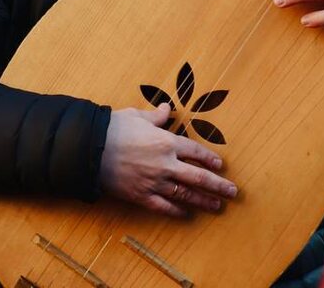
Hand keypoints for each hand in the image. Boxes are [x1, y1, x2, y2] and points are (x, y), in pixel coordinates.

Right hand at [100, 104, 236, 217]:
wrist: (90, 149)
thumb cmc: (113, 128)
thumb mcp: (137, 115)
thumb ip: (156, 115)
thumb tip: (167, 108)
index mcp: (167, 142)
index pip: (196, 152)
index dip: (211, 159)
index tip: (221, 165)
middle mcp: (166, 163)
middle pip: (199, 177)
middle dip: (219, 186)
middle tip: (233, 192)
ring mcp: (155, 182)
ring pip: (186, 194)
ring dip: (204, 201)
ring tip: (217, 206)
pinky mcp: (142, 196)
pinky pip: (164, 207)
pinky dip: (177, 212)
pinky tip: (187, 215)